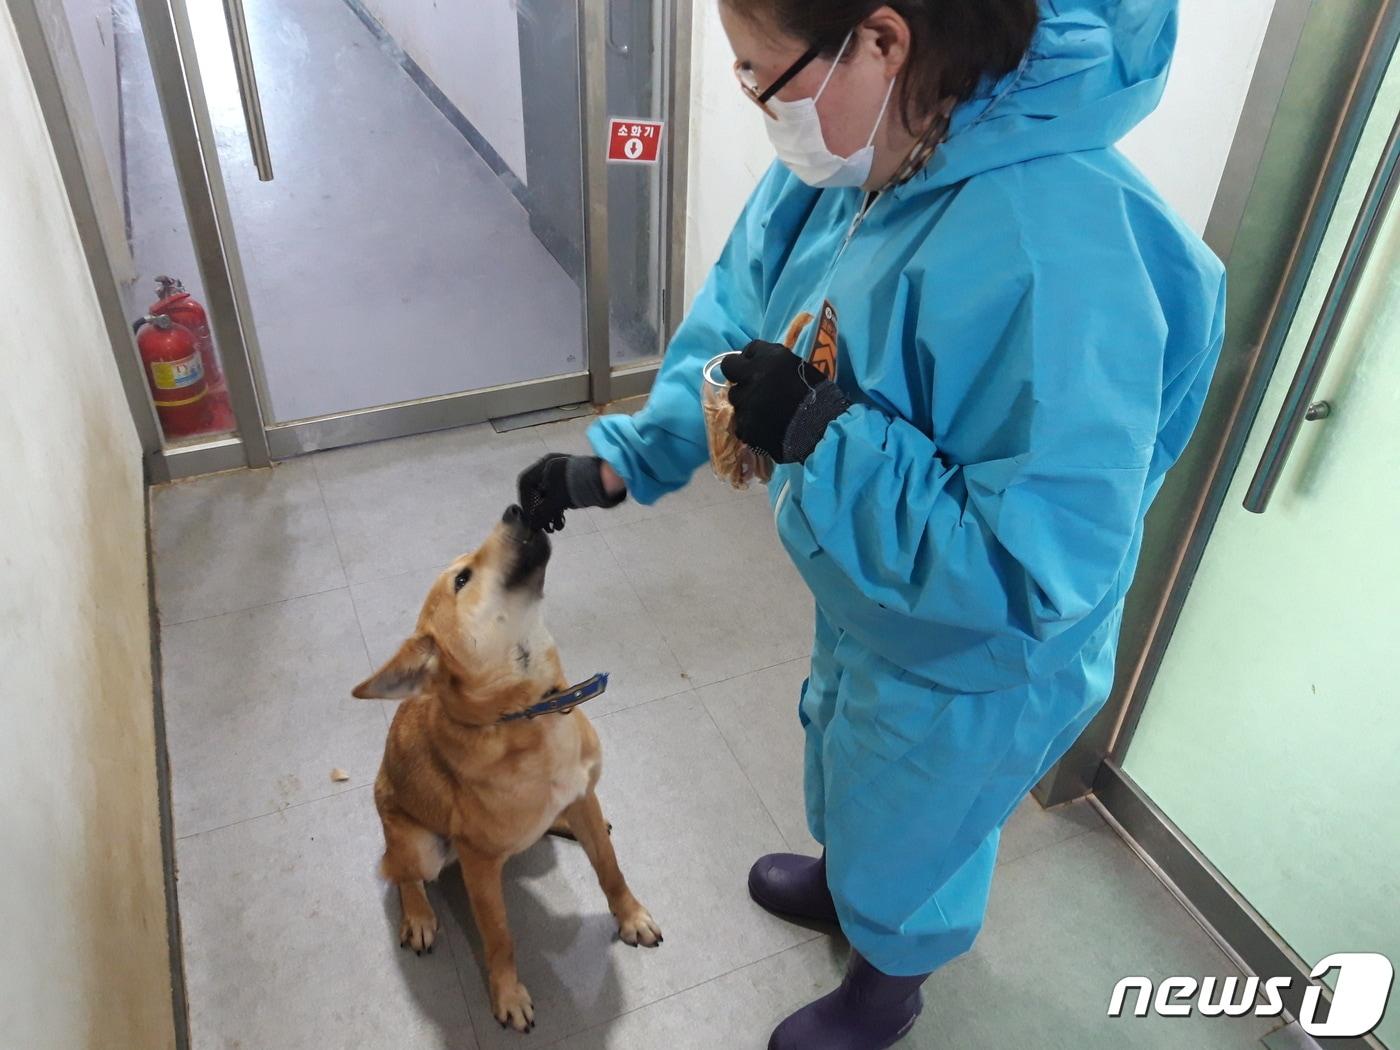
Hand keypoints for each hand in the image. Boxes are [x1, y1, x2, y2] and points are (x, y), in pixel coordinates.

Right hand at [517, 453, 624, 532]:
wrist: (607, 479)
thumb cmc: (576, 487)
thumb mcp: (555, 502)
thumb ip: (541, 514)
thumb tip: (532, 526)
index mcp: (545, 464)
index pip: (526, 483)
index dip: (525, 501)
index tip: (529, 516)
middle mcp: (552, 466)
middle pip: (539, 491)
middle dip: (540, 511)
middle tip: (543, 525)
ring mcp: (565, 472)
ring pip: (551, 495)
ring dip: (550, 513)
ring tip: (555, 527)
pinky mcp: (575, 481)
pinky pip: (561, 495)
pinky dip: (560, 508)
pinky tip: (561, 522)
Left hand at [720, 341, 848, 463]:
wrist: (821, 430)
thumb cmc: (818, 397)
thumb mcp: (799, 367)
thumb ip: (775, 362)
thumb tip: (757, 363)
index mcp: (770, 358)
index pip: (750, 348)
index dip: (752, 358)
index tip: (758, 366)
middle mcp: (752, 376)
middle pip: (730, 367)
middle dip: (738, 374)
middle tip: (751, 384)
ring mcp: (745, 402)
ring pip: (735, 396)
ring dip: (746, 400)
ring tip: (764, 410)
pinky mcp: (744, 425)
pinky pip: (740, 421)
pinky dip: (750, 423)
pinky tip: (765, 427)